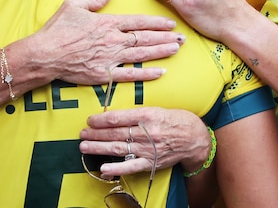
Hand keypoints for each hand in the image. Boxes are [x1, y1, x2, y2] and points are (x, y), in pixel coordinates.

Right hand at [27, 0, 185, 84]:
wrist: (44, 54)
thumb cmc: (57, 29)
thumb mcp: (74, 6)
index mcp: (107, 23)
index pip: (138, 22)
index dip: (156, 23)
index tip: (171, 23)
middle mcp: (112, 40)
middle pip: (145, 38)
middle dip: (166, 38)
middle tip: (183, 38)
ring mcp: (109, 58)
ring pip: (141, 55)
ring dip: (161, 52)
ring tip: (177, 50)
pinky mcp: (103, 75)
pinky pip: (129, 76)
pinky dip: (145, 74)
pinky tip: (160, 72)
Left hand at [79, 107, 211, 176]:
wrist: (195, 138)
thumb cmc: (175, 120)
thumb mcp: (157, 109)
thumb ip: (137, 113)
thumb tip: (115, 116)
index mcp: (147, 115)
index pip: (119, 118)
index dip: (101, 120)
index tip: (90, 120)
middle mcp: (146, 132)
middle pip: (115, 133)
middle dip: (96, 133)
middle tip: (82, 133)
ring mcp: (148, 149)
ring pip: (119, 148)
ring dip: (99, 148)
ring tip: (85, 146)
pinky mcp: (151, 162)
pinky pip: (131, 166)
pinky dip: (116, 168)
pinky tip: (103, 168)